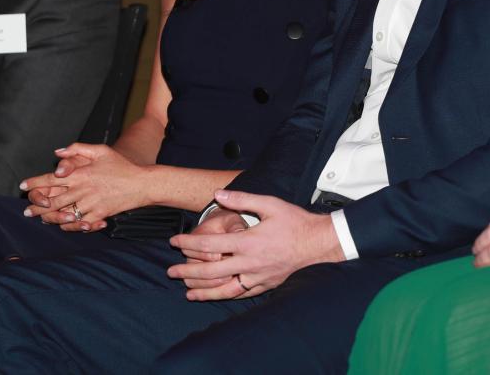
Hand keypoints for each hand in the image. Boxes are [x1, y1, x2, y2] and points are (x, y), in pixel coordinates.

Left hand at [20, 143, 144, 231]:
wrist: (142, 183)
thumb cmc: (122, 166)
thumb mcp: (102, 151)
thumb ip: (78, 148)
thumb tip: (58, 152)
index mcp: (81, 174)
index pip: (51, 179)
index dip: (34, 183)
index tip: (24, 185)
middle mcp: (82, 190)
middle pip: (52, 201)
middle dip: (36, 206)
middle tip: (27, 210)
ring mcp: (90, 204)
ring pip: (62, 214)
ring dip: (49, 217)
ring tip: (42, 218)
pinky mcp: (98, 215)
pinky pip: (79, 224)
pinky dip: (70, 225)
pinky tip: (65, 223)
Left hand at [167, 189, 344, 301]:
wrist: (318, 243)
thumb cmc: (295, 222)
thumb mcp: (270, 204)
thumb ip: (242, 199)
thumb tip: (218, 194)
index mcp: (247, 241)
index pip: (210, 243)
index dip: (189, 242)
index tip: (175, 241)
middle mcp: (248, 262)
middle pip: (210, 270)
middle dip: (187, 270)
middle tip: (171, 271)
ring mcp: (256, 276)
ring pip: (223, 288)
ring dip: (202, 290)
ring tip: (186, 290)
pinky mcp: (265, 284)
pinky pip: (240, 293)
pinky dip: (224, 295)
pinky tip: (215, 295)